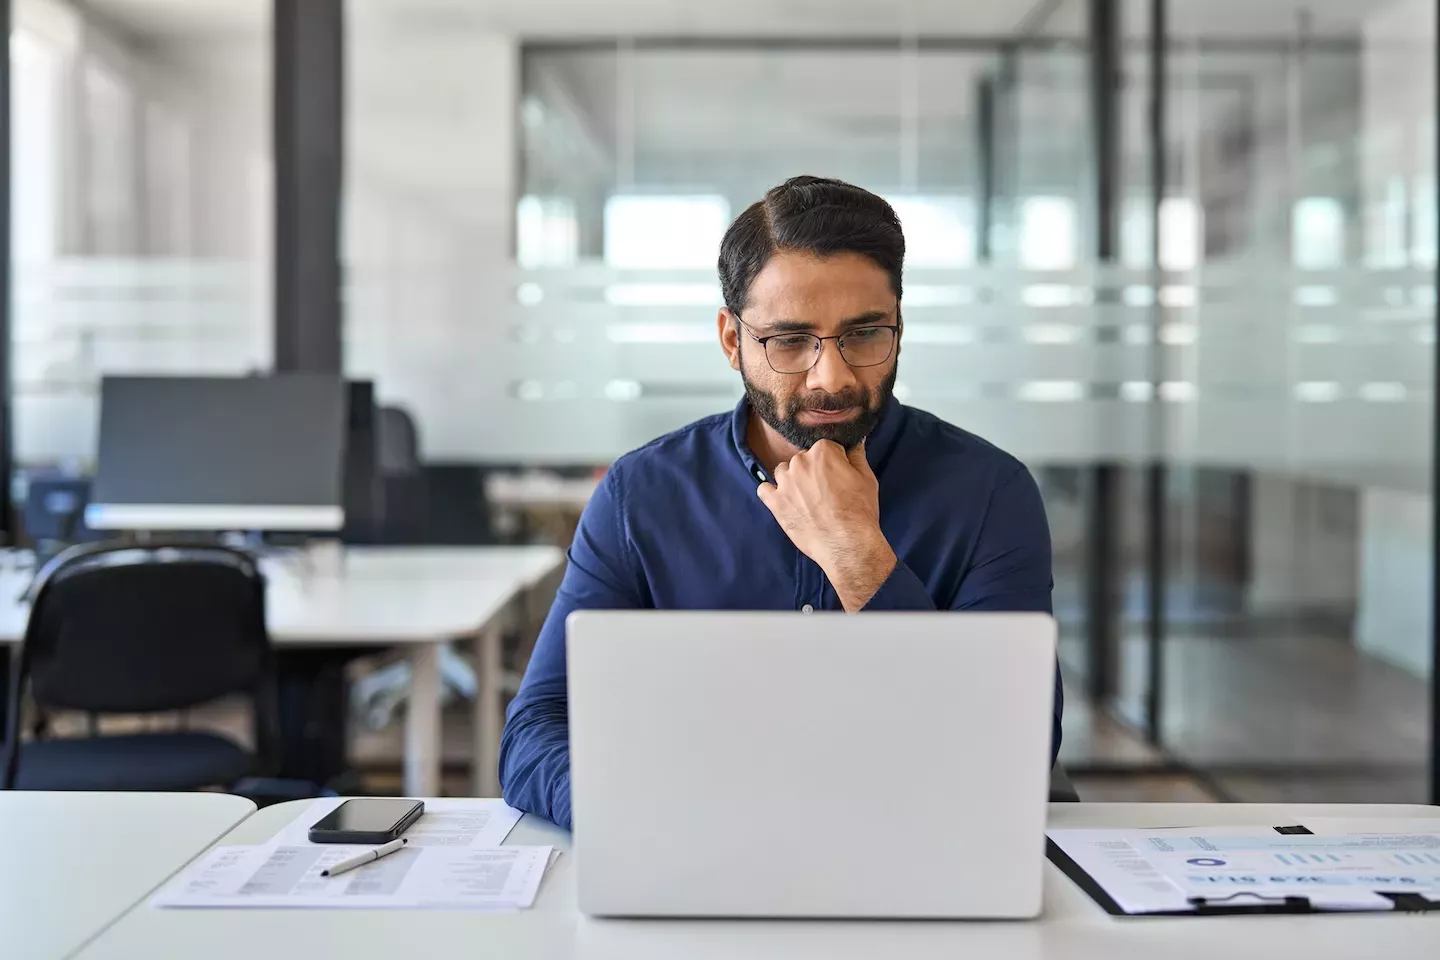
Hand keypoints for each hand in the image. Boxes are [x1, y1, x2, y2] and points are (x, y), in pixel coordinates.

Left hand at [757, 440, 896, 611]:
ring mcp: (785, 483)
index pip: (825, 447)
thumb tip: (855, 442)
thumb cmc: (860, 511)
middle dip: (812, 471)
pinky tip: (785, 501)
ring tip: (806, 498)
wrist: (846, 545)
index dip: (833, 461)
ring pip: (783, 472)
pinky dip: (772, 493)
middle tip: (825, 490)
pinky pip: (764, 490)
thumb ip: (857, 455)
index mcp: (822, 451)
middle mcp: (800, 462)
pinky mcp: (775, 503)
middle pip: (803, 459)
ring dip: (792, 480)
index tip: (838, 474)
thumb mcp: (866, 478)